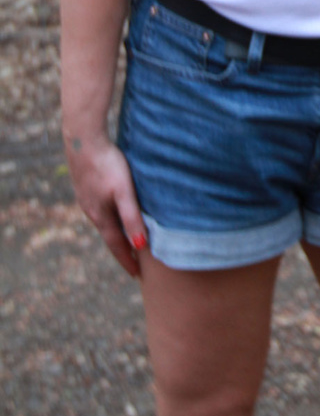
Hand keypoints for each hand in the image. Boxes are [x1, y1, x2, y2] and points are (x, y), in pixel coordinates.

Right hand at [65, 132, 146, 276]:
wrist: (83, 139)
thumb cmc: (107, 164)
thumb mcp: (123, 191)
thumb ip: (131, 217)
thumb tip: (141, 245)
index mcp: (101, 216)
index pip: (117, 245)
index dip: (128, 260)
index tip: (138, 276)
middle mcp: (92, 211)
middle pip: (110, 236)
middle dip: (123, 250)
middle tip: (136, 263)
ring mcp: (87, 199)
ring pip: (106, 221)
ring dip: (117, 233)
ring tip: (128, 240)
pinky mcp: (87, 186)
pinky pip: (102, 209)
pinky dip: (112, 217)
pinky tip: (115, 212)